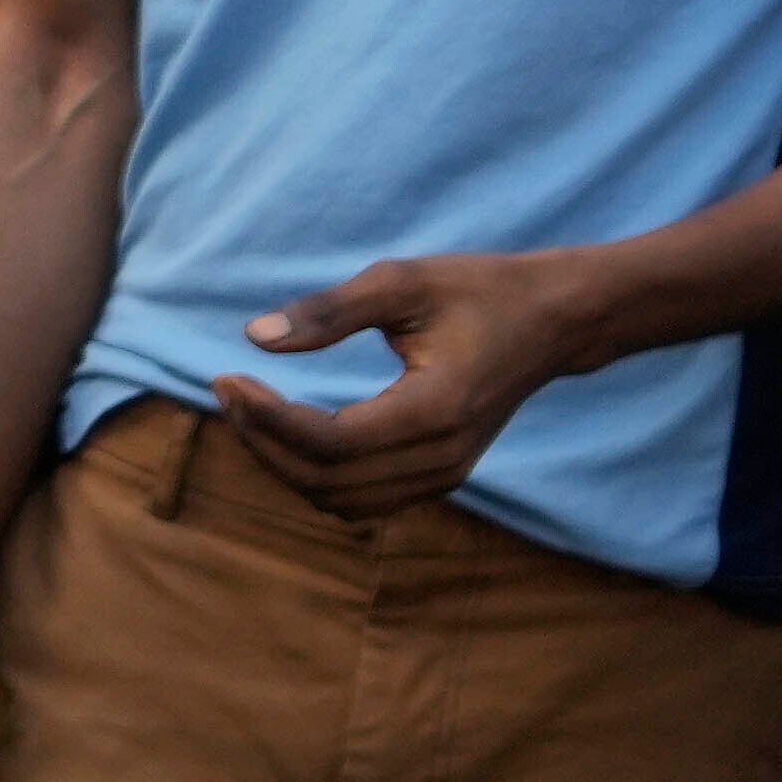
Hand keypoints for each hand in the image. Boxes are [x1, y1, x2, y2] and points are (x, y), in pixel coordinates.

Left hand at [215, 248, 612, 515]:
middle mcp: (441, 457)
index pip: (328, 442)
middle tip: (227, 391)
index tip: (227, 378)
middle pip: (324, 479)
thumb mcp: (404, 281)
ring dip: (283, 464)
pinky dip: (314, 475)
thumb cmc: (480, 291)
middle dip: (263, 441)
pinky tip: (287, 432)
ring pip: (339, 499)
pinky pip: (360, 499)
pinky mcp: (439, 476)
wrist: (555, 321)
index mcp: (435, 411)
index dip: (266, 419)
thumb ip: (329, 311)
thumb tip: (254, 336)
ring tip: (248, 411)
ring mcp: (443, 474)